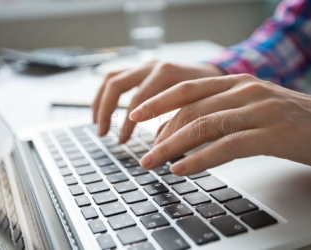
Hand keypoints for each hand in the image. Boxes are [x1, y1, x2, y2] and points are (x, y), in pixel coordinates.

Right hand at [92, 61, 222, 140]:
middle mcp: (152, 66)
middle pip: (117, 84)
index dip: (127, 123)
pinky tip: (104, 110)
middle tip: (103, 134)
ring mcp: (145, 65)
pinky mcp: (141, 69)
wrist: (213, 73)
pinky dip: (106, 94)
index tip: (122, 142)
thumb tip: (156, 148)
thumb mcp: (197, 107)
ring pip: (112, 78)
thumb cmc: (208, 94)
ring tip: (97, 123)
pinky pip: (116, 77)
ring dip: (100, 101)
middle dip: (106, 110)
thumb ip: (176, 123)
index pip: (138, 100)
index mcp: (166, 73)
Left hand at [129, 74, 310, 174]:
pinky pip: (226, 146)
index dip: (159, 102)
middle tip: (144, 151)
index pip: (188, 88)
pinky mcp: (272, 134)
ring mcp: (259, 110)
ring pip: (204, 126)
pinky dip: (200, 159)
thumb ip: (225, 112)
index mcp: (239, 82)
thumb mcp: (255, 107)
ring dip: (173, 147)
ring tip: (155, 162)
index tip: (137, 115)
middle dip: (161, 131)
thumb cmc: (295, 120)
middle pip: (190, 108)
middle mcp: (245, 90)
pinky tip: (183, 170)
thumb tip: (191, 129)